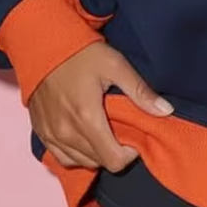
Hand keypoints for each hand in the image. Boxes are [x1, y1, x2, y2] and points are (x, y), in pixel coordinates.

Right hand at [28, 42, 173, 171]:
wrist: (44, 44)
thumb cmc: (83, 54)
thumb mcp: (116, 65)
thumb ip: (140, 91)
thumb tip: (165, 111)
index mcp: (87, 118)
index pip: (114, 160)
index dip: (130, 154)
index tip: (133, 136)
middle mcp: (66, 132)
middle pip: (98, 162)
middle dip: (114, 150)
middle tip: (120, 128)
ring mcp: (51, 135)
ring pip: (80, 162)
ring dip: (96, 152)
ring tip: (104, 129)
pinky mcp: (41, 133)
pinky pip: (62, 157)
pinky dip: (76, 153)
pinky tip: (85, 135)